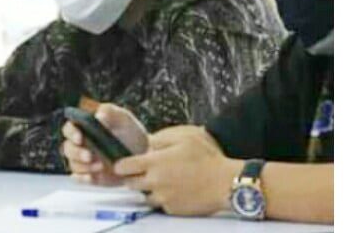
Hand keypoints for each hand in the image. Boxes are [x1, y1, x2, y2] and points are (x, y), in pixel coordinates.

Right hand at [61, 103, 148, 185]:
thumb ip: (110, 112)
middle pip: (67, 148)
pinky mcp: (90, 175)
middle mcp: (81, 145)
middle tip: (90, 156)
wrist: (143, 154)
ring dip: (83, 166)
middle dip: (76, 153)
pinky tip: (92, 177)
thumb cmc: (130, 132)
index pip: (69, 128)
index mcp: (84, 127)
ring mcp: (84, 161)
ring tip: (100, 166)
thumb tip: (99, 116)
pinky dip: (83, 178)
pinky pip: (79, 178)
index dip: (71, 133)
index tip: (80, 137)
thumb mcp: (123, 117)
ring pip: (73, 164)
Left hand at [114, 125, 241, 215]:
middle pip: (130, 183)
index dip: (121, 164)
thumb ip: (160, 139)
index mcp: (154, 163)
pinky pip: (160, 204)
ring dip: (148, 188)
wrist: (226, 183)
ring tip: (163, 180)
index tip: (123, 163)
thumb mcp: (184, 137)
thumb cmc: (208, 157)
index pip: (123, 166)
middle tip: (145, 170)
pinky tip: (175, 189)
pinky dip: (163, 197)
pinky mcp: (172, 209)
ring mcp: (163, 198)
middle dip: (133, 176)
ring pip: (144, 195)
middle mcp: (154, 182)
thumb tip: (146, 143)